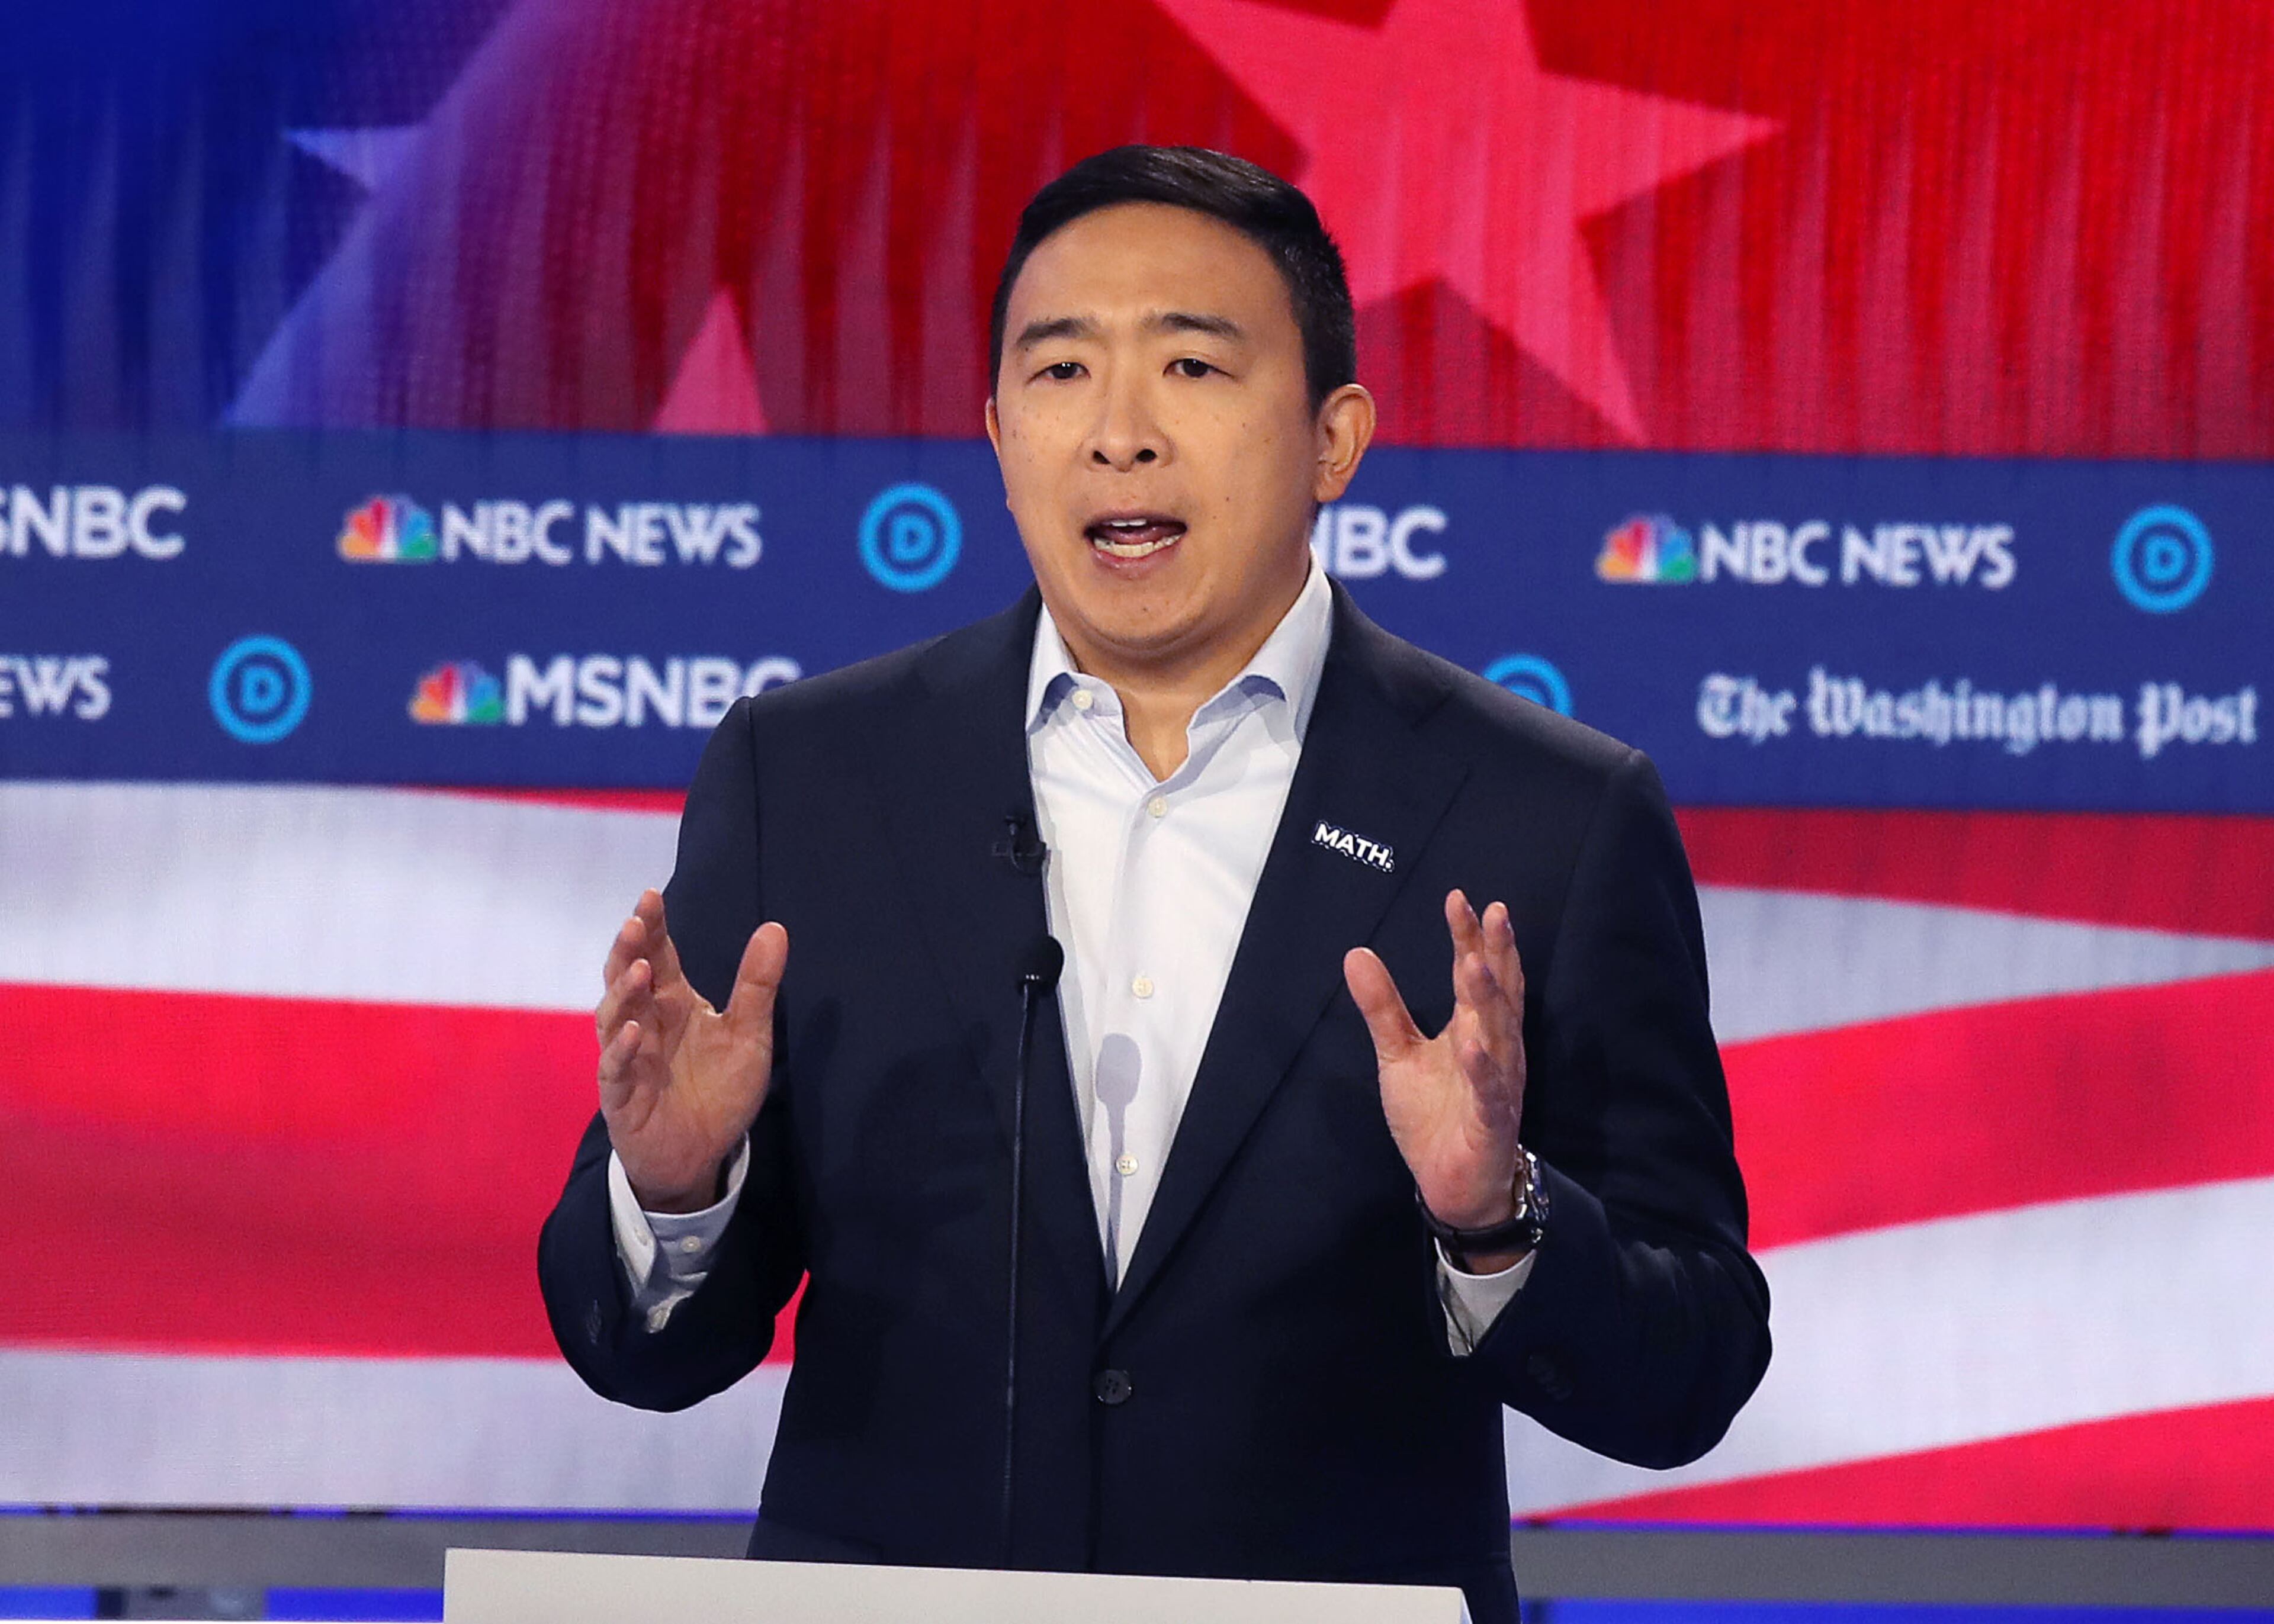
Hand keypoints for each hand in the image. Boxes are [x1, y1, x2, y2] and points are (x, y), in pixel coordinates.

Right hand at [595, 888, 787, 1211]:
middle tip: (637, 922)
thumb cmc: (718, 1090)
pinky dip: (623, 1050)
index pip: (658, 955)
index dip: (652, 926)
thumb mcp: (748, 1036)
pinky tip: (636, 1035)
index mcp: (673, 1002)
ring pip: (614, 1017)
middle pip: (626, 976)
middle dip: (629, 949)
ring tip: (640, 971)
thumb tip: (775, 928)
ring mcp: (628, 1056)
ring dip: (624, 993)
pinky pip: (615, 1068)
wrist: (701, 1153)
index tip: (651, 895)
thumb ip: (757, 985)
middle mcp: (645, 1022)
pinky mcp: (621, 1094)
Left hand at [1344, 889, 1527, 1259]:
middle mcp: (1493, 1047)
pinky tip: (1471, 1044)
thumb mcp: (1399, 1054)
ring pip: (1499, 1035)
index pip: (1473, 973)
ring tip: (1475, 964)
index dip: (1468, 937)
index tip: (1458, 898)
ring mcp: (1497, 1083)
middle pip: (1497, 992)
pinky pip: (1490, 1092)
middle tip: (1492, 911)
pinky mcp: (1492, 1120)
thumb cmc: (1435, 1116)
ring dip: (1489, 1000)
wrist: (1452, 1183)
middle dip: (1494, 953)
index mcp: (1472, 1028)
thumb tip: (1356, 952)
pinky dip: (1482, 1069)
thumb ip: (1383, 1007)